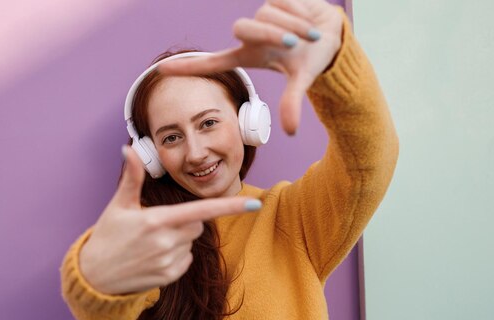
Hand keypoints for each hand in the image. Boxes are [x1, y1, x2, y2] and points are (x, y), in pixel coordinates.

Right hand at [79, 146, 260, 294]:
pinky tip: (153, 257)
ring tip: (150, 243)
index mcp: (157, 220)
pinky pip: (186, 260)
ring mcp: (169, 262)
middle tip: (157, 224)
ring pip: (191, 243)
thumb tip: (129, 148)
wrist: (94, 277)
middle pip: (197, 224)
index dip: (230, 207)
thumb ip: (132, 177)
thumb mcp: (118, 205)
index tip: (254, 204)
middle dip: (185, 221)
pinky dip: (175, 257)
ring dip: (179, 240)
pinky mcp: (169, 277)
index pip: (202, 210)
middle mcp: (166, 242)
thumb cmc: (107, 236)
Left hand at [158, 0, 343, 134]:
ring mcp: (260, 15)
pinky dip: (300, 13)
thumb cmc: (310, 58)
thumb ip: (291, 102)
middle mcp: (249, 35)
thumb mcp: (301, 80)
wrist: (332, 33)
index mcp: (249, 56)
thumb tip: (290, 131)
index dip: (188, 68)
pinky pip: (282, 1)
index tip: (161, 72)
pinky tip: (308, 18)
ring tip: (309, 36)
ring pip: (267, 15)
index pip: (213, 62)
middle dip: (271, 34)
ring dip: (294, 27)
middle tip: (294, 44)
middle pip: (243, 28)